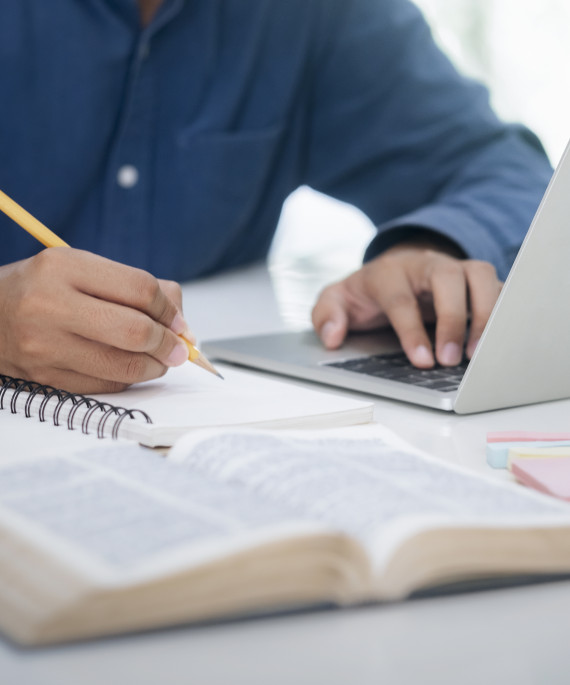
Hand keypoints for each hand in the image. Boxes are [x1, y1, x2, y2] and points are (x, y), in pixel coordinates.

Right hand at [0, 248, 195, 392]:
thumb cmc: (41, 289)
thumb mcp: (81, 268)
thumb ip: (134, 286)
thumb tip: (179, 319)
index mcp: (64, 268)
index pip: (140, 289)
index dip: (169, 309)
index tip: (177, 321)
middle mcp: (50, 306)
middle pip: (135, 331)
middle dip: (168, 343)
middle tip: (177, 347)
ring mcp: (45, 347)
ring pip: (124, 366)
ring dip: (154, 366)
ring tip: (159, 359)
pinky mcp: (45, 378)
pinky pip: (106, 386)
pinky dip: (128, 379)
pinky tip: (129, 368)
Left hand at [311, 241, 502, 366]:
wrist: (392, 270)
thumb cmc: (366, 293)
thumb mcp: (336, 300)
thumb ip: (326, 315)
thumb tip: (332, 337)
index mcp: (389, 273)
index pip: (402, 300)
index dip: (412, 331)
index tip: (423, 361)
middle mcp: (425, 265)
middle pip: (448, 279)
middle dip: (453, 319)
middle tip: (451, 360)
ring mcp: (454, 269)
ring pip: (480, 277)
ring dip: (486, 314)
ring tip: (480, 354)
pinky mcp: (475, 280)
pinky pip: (498, 289)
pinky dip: (503, 313)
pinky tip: (498, 342)